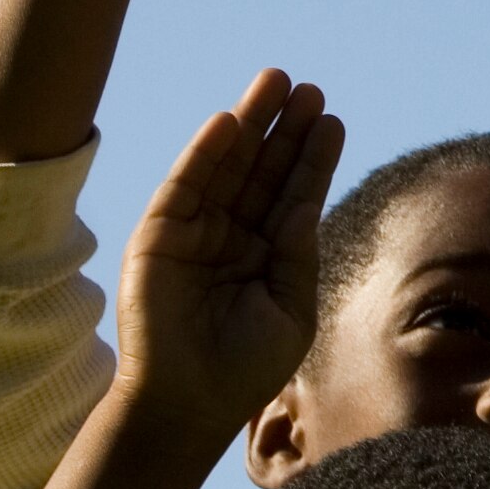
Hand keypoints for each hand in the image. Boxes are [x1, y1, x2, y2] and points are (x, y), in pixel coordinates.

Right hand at [110, 71, 342, 446]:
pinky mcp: (157, 239)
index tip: (332, 119)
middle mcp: (231, 238)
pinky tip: (229, 122)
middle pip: (262, 171)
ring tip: (278, 82)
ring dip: (250, 124)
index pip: (292, 195)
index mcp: (266, 255)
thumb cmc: (246, 367)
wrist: (190, 405)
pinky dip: (204, 154)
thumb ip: (298, 252)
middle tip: (310, 88)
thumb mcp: (291, 306)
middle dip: (285, 130)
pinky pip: (184, 187)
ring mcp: (194, 235)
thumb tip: (305, 203)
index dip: (311, 157)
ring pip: (227, 168)